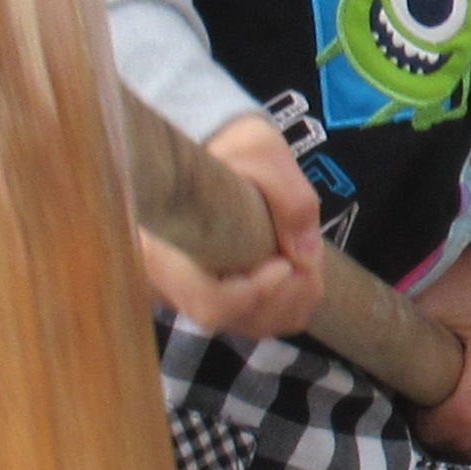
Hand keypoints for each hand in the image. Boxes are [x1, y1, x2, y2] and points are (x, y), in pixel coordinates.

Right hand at [133, 109, 324, 336]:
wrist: (218, 144)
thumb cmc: (233, 145)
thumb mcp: (265, 153)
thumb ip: (290, 200)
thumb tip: (305, 255)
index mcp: (165, 242)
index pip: (206, 301)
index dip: (252, 294)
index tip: (284, 263)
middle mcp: (168, 278)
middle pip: (230, 317)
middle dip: (282, 296)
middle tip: (306, 259)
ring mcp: (190, 292)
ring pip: (246, 324)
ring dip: (290, 302)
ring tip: (306, 263)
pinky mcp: (213, 295)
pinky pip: (254, 321)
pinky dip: (287, 306)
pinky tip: (298, 274)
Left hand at [411, 243, 470, 463]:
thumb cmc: (461, 290)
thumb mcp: (426, 307)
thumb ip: (403, 351)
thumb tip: (375, 399)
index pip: (464, 416)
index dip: (429, 424)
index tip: (410, 405)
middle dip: (441, 435)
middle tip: (422, 406)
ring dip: (459, 441)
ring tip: (444, 408)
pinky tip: (465, 417)